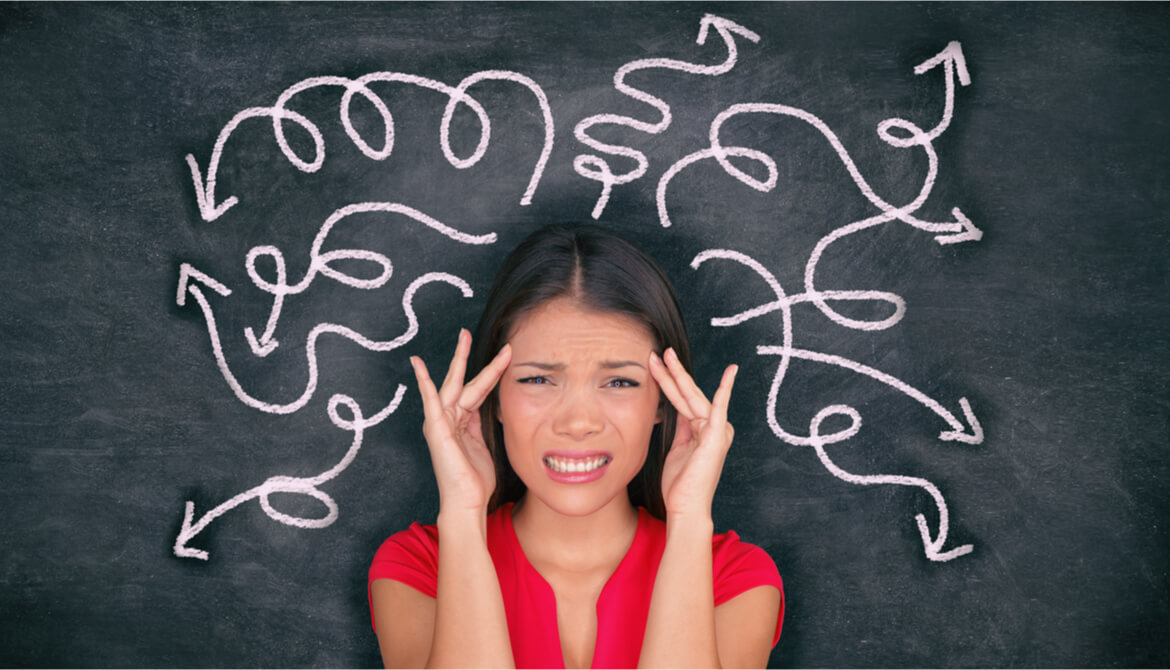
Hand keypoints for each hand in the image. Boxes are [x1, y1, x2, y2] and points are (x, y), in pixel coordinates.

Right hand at [410, 329, 511, 514]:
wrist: (466, 501)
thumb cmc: (474, 480)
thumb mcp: (482, 444)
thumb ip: (480, 424)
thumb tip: (487, 406)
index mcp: (461, 422)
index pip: (476, 390)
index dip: (489, 372)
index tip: (502, 356)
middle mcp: (448, 419)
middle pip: (461, 381)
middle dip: (465, 356)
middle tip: (466, 331)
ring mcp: (440, 423)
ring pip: (453, 384)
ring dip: (459, 360)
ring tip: (463, 336)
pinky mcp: (436, 429)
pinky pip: (430, 401)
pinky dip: (424, 382)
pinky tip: (417, 364)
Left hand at [649, 348, 737, 520]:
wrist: (686, 507)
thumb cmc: (681, 484)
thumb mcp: (677, 449)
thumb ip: (681, 427)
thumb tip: (679, 409)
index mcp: (701, 429)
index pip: (681, 399)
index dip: (668, 381)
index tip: (656, 364)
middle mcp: (711, 426)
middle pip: (687, 393)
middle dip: (671, 371)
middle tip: (658, 351)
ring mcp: (715, 430)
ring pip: (693, 396)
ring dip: (678, 375)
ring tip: (665, 355)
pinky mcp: (717, 436)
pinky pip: (719, 408)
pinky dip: (724, 390)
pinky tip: (730, 373)